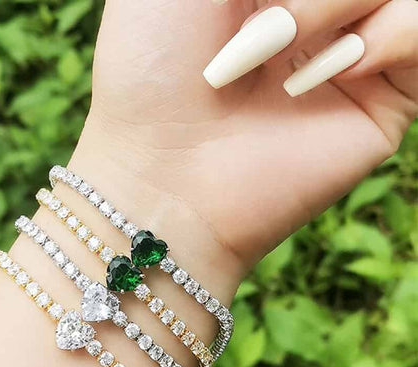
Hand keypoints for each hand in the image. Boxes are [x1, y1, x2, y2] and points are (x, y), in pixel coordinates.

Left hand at [74, 0, 416, 269]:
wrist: (164, 175)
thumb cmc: (150, 70)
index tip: (247, 4)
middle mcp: (313, 15)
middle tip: (263, 27)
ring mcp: (351, 54)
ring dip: (335, 3)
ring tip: (278, 47)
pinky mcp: (383, 100)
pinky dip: (391, 35)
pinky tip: (336, 70)